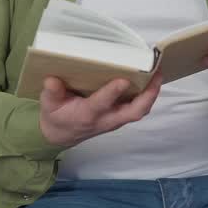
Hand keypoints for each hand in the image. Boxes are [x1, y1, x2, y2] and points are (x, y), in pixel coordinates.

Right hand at [38, 74, 161, 146]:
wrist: (61, 135)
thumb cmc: (57, 116)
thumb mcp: (48, 105)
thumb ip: (51, 92)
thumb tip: (52, 79)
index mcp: (86, 115)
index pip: (101, 104)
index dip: (112, 93)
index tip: (123, 79)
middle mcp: (105, 119)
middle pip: (133, 112)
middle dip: (148, 95)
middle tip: (156, 74)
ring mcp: (115, 119)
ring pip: (139, 111)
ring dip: (151, 94)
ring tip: (159, 73)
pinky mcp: (120, 116)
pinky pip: (137, 108)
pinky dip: (147, 95)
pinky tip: (152, 79)